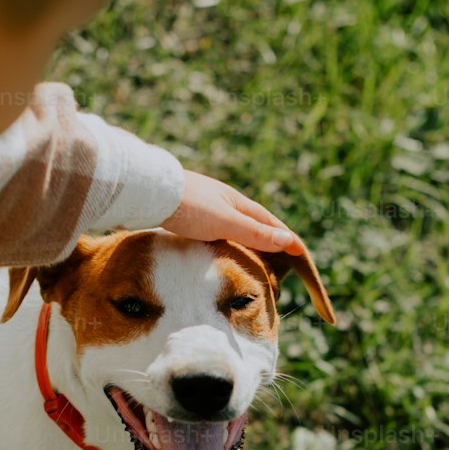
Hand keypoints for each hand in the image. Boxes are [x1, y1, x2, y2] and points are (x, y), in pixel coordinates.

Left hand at [161, 170, 304, 253]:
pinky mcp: (189, 214)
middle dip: (271, 239)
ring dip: (249, 240)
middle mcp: (224, 202)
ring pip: (235, 227)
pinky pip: (218, 231)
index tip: (301, 254)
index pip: (270, 223)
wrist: (147, 191)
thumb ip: (254, 233)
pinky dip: (229, 242)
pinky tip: (222, 249)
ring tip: (256, 258)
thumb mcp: (224, 223)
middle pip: (254, 223)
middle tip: (284, 258)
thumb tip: (288, 241)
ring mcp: (206, 207)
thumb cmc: (187, 206)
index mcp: (237, 203)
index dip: (286, 239)